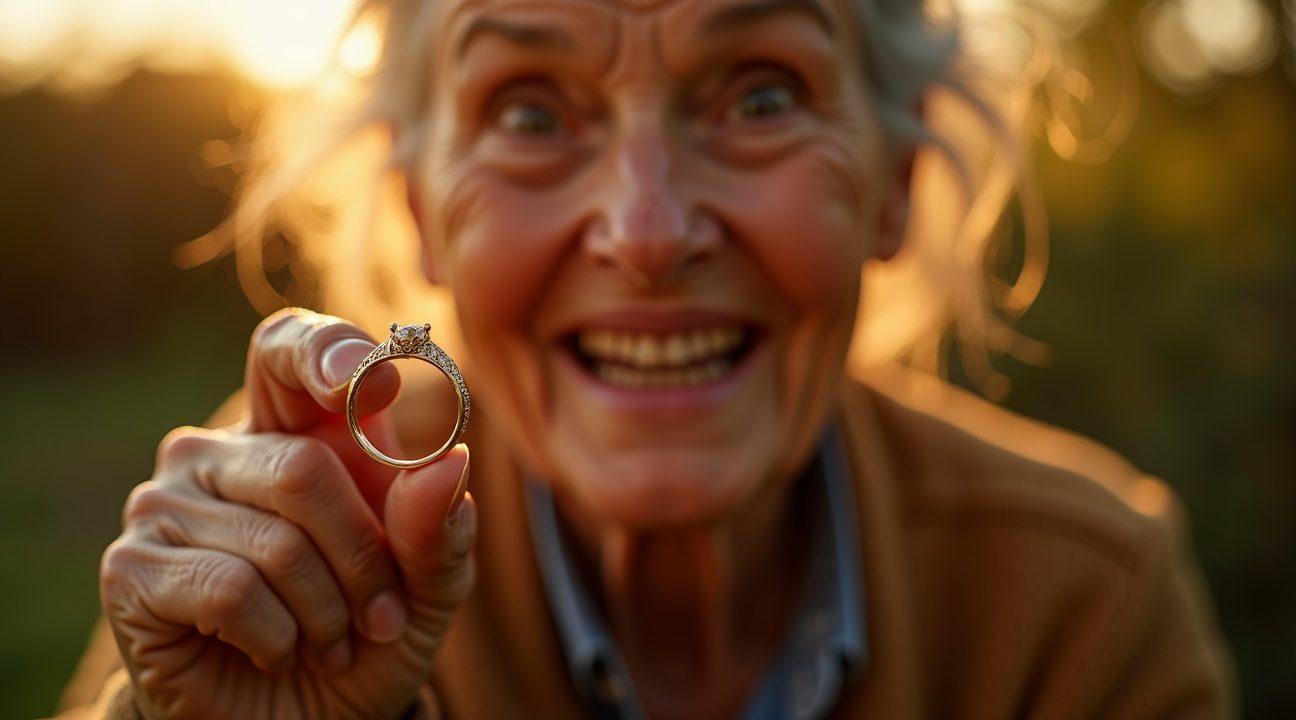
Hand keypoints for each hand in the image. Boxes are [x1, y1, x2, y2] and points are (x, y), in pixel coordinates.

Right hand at [99, 308, 475, 719]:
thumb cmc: (365, 634)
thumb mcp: (429, 587)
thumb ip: (439, 528)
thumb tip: (447, 463)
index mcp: (297, 429)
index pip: (289, 349)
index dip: (326, 353)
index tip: (369, 383)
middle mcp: (221, 451)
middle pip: (304, 468)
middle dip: (363, 558)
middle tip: (381, 617)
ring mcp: (166, 504)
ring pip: (275, 541)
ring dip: (327, 612)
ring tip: (330, 642)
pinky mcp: (132, 568)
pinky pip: (230, 590)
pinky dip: (278, 637)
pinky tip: (275, 652)